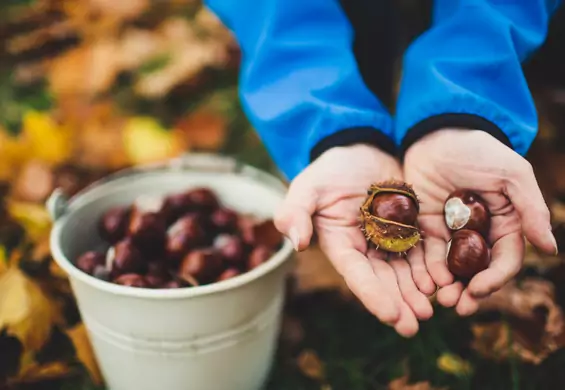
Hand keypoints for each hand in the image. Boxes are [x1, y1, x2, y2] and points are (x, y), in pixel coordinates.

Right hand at [275, 144, 432, 336]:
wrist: (360, 150)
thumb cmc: (329, 170)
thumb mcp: (307, 186)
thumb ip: (295, 211)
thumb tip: (297, 242)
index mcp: (341, 245)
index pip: (357, 274)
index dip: (373, 295)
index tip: (391, 315)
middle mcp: (366, 249)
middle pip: (384, 281)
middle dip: (399, 303)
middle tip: (415, 325)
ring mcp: (390, 240)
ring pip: (406, 271)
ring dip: (417, 292)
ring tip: (433, 308)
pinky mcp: (410, 228)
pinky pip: (423, 250)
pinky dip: (433, 267)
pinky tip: (445, 281)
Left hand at [404, 129, 556, 315]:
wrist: (436, 134)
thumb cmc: (478, 150)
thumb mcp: (511, 174)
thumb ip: (531, 209)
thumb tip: (550, 248)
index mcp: (506, 223)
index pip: (505, 260)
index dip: (495, 279)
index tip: (480, 290)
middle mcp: (480, 233)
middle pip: (478, 271)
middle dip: (470, 291)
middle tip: (458, 307)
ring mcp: (452, 232)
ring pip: (452, 268)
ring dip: (448, 287)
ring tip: (440, 300)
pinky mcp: (427, 227)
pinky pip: (427, 254)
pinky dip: (426, 270)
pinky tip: (422, 283)